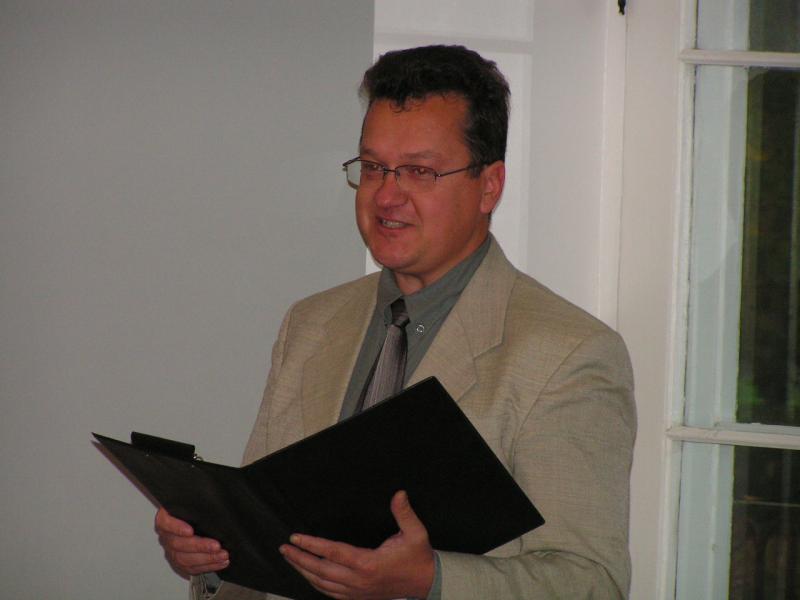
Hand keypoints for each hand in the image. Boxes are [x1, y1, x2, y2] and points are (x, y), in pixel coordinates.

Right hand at [155, 507, 228, 576]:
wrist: (195, 521)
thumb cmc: (194, 509)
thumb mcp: (192, 500)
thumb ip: (197, 500)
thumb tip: (209, 493)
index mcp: (166, 519)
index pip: (165, 523)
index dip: (177, 528)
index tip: (190, 530)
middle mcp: (167, 536)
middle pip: (178, 544)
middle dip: (199, 546)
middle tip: (216, 545)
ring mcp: (172, 551)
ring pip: (185, 559)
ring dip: (206, 558)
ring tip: (222, 555)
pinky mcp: (181, 563)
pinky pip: (192, 568)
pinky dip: (209, 566)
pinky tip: (221, 562)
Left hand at [279, 490, 434, 599]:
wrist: (426, 583)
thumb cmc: (418, 557)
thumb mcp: (416, 533)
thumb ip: (405, 513)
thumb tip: (399, 494)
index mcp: (368, 563)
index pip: (332, 552)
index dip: (312, 544)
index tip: (295, 537)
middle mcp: (358, 580)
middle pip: (320, 570)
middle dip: (299, 559)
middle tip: (284, 548)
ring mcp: (356, 592)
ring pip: (322, 584)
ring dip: (303, 571)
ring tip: (291, 558)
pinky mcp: (358, 597)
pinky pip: (330, 593)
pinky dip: (316, 584)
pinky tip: (308, 576)